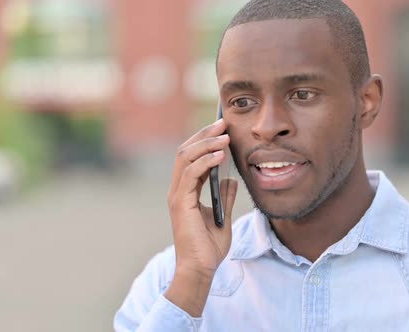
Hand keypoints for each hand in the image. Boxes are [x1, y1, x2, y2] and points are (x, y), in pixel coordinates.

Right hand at [164, 119, 237, 315]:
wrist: (201, 269)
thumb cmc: (209, 248)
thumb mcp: (222, 216)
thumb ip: (224, 196)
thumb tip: (231, 179)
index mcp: (186, 192)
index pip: (192, 157)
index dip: (206, 140)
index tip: (223, 128)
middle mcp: (178, 190)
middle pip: (186, 151)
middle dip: (205, 134)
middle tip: (223, 123)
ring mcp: (177, 196)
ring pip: (185, 158)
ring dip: (206, 144)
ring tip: (224, 136)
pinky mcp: (181, 203)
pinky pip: (190, 175)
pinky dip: (204, 161)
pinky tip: (219, 155)